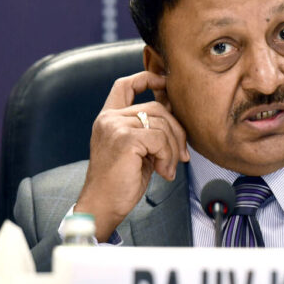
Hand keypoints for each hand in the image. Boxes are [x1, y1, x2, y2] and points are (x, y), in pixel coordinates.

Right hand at [75, 71, 189, 241]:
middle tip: (181, 155)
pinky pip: (160, 138)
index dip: (147, 78)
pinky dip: (168, 156)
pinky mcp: (125, 139)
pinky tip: (163, 172)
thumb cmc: (120, 182)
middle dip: (176, 130)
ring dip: (173, 148)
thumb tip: (176, 115)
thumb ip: (149, 130)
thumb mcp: (137, 150)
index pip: (125, 85)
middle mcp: (109, 118)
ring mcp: (115, 126)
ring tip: (167, 168)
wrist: (103, 205)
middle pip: (156, 107)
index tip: (164, 82)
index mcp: (108, 118)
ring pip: (162, 123)